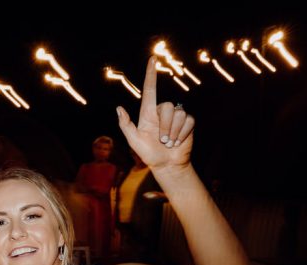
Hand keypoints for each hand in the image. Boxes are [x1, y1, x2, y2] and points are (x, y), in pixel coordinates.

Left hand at [116, 57, 195, 171]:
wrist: (167, 165)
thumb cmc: (149, 154)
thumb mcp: (134, 141)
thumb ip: (126, 125)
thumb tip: (119, 108)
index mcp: (148, 113)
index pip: (150, 90)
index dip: (151, 74)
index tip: (152, 59)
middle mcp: (162, 112)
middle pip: (167, 106)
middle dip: (165, 126)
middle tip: (162, 140)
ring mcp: (176, 116)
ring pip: (178, 114)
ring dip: (173, 132)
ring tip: (169, 142)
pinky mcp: (187, 123)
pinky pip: (188, 121)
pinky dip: (182, 134)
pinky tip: (178, 141)